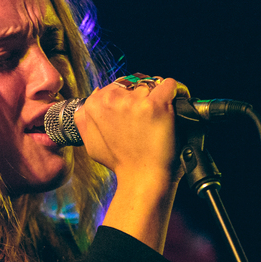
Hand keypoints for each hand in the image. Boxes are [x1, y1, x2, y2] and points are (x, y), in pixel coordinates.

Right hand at [79, 76, 189, 252]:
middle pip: (132, 83)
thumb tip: (89, 103)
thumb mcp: (90, 144)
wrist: (141, 178)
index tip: (133, 110)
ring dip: (156, 96)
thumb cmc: (121, 163)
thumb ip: (85, 120)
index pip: (115, 86)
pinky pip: (169, 85)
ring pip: (150, 84)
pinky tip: (172, 105)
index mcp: (94, 105)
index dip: (126, 97)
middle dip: (140, 95)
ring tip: (157, 118)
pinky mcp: (156, 105)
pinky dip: (175, 91)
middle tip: (145, 117)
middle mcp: (111, 99)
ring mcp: (134, 101)